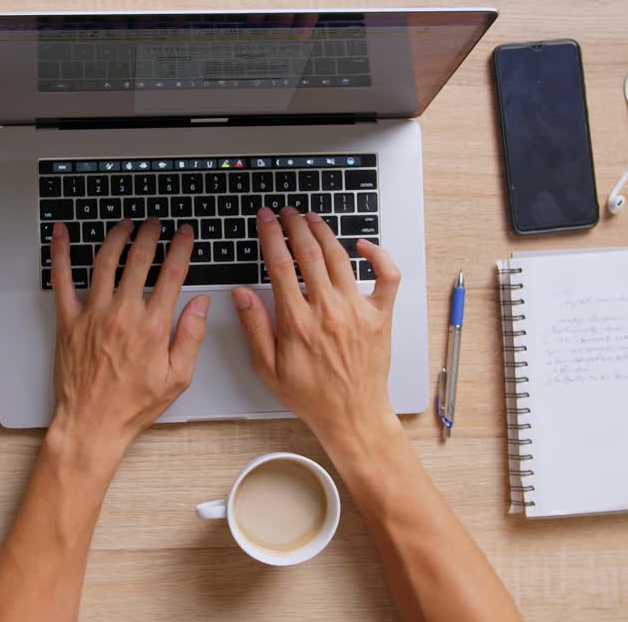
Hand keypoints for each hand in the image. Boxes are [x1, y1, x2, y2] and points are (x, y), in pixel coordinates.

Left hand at [49, 218, 209, 453]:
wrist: (91, 424)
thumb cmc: (132, 406)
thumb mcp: (177, 378)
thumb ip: (191, 337)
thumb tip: (200, 305)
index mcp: (152, 326)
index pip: (172, 273)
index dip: (181, 247)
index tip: (185, 233)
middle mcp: (122, 314)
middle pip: (139, 258)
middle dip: (150, 234)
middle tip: (155, 223)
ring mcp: (92, 314)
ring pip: (105, 261)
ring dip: (117, 236)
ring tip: (126, 224)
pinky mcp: (68, 320)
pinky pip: (62, 279)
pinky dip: (60, 253)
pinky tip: (62, 233)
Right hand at [231, 207, 400, 443]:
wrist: (352, 415)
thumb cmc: (311, 395)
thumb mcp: (268, 367)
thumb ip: (254, 326)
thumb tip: (241, 294)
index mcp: (297, 322)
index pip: (280, 264)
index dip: (270, 235)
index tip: (265, 219)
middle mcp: (328, 310)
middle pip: (309, 252)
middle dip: (293, 225)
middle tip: (285, 212)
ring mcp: (357, 310)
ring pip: (340, 257)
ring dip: (323, 232)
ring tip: (311, 218)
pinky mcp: (380, 315)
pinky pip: (386, 276)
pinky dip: (377, 254)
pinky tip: (362, 245)